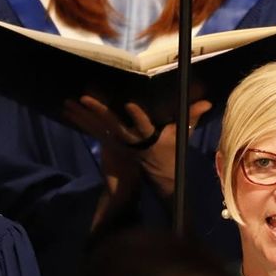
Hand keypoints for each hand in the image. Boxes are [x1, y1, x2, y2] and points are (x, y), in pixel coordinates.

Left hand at [66, 96, 212, 197]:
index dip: (137, 117)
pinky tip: (69, 111)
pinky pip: (94, 130)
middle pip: (113, 125)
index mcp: (149, 139)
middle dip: (99, 112)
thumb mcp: (181, 136)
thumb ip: (190, 117)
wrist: (158, 177)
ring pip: (99, 127)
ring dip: (83, 115)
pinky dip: (81, 120)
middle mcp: (131, 141)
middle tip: (85, 98)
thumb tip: (207, 102)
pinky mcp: (111, 144)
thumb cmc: (170, 153)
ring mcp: (119, 143)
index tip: (131, 105)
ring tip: (68, 102)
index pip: (144, 127)